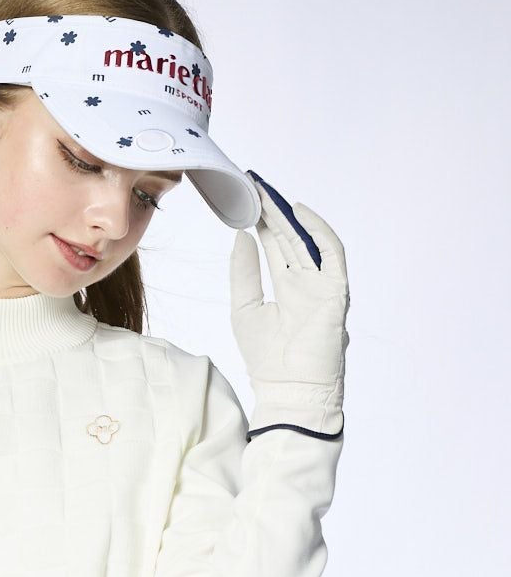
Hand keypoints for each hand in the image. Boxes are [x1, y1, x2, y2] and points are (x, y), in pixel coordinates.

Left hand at [230, 177, 349, 435]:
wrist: (289, 391)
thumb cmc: (266, 359)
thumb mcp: (244, 308)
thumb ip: (243, 272)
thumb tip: (240, 236)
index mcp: (287, 287)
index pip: (276, 245)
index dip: (262, 221)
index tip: (246, 198)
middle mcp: (306, 283)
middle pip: (291, 238)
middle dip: (274, 211)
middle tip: (254, 186)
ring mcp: (323, 286)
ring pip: (308, 241)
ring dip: (290, 216)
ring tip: (268, 194)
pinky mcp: (336, 293)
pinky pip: (333, 254)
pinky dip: (319, 232)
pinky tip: (300, 214)